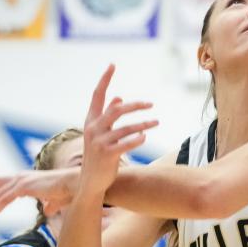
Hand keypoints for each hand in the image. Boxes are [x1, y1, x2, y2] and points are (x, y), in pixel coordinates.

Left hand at [0, 168, 75, 220]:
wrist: (74, 185)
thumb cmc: (68, 191)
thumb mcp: (54, 201)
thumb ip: (48, 206)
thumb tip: (46, 210)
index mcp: (28, 180)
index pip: (6, 181)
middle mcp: (21, 178)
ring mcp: (21, 182)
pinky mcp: (22, 188)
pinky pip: (4, 201)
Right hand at [79, 65, 158, 196]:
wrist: (91, 181)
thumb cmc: (99, 155)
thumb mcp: (101, 134)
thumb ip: (107, 116)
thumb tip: (118, 97)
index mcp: (91, 121)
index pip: (97, 95)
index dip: (105, 79)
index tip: (112, 64)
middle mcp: (93, 128)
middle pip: (117, 109)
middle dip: (135, 105)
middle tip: (151, 104)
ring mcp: (99, 142)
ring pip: (125, 127)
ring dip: (143, 124)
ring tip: (156, 122)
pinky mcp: (107, 154)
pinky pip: (126, 143)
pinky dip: (137, 139)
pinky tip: (144, 137)